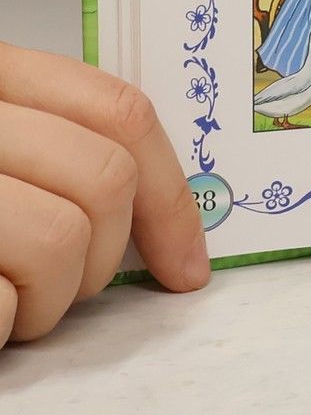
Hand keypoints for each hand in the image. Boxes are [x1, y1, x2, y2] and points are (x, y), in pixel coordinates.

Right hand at [0, 43, 209, 344]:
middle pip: (105, 179)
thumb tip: (161, 211)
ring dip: (51, 300)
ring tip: (11, 301)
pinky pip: (0, 300)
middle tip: (73, 285)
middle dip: (109, 253)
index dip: (171, 194)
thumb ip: (54, 144)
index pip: (121, 112)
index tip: (186, 263)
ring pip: (63, 242)